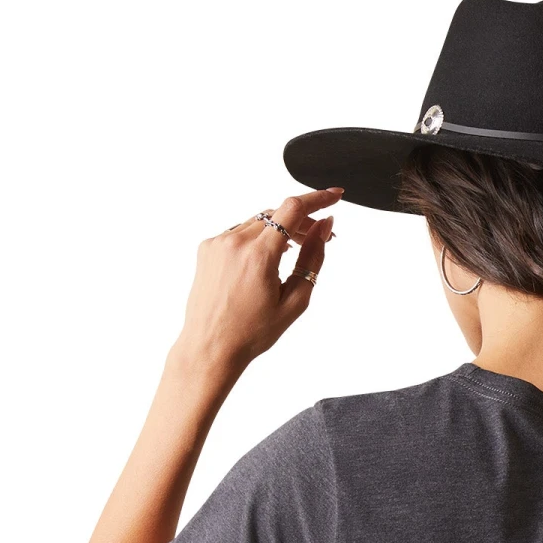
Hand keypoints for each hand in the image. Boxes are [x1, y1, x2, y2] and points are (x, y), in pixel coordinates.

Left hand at [172, 188, 341, 373]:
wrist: (211, 347)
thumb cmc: (252, 332)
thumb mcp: (294, 300)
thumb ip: (312, 259)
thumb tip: (323, 228)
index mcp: (258, 255)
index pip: (293, 209)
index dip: (318, 198)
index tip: (335, 196)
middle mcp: (235, 242)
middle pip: (277, 213)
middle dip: (302, 220)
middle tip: (321, 236)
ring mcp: (218, 242)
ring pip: (259, 221)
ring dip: (280, 229)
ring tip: (295, 249)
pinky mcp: (207, 247)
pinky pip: (240, 232)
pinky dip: (259, 238)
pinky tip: (267, 259)